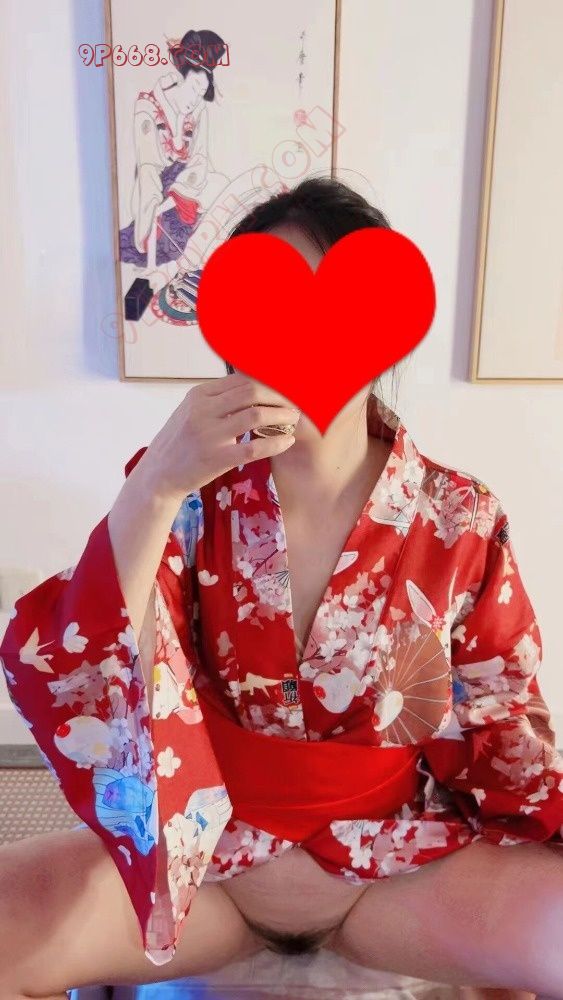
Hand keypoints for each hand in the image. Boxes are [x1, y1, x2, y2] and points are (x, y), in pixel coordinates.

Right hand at [141, 372, 299, 500]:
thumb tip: (251, 385)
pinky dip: (275, 443)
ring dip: (281, 416)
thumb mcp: (190, 412)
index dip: (268, 382)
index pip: (241, 379)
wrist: (158, 475)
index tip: (286, 387)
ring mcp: (209, 435)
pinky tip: (287, 442)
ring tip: (294, 419)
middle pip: (252, 392)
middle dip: (279, 395)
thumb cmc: (179, 443)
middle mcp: (202, 410)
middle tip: (295, 402)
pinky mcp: (216, 458)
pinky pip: (254, 447)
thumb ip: (217, 399)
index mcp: (198, 395)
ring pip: (256, 416)